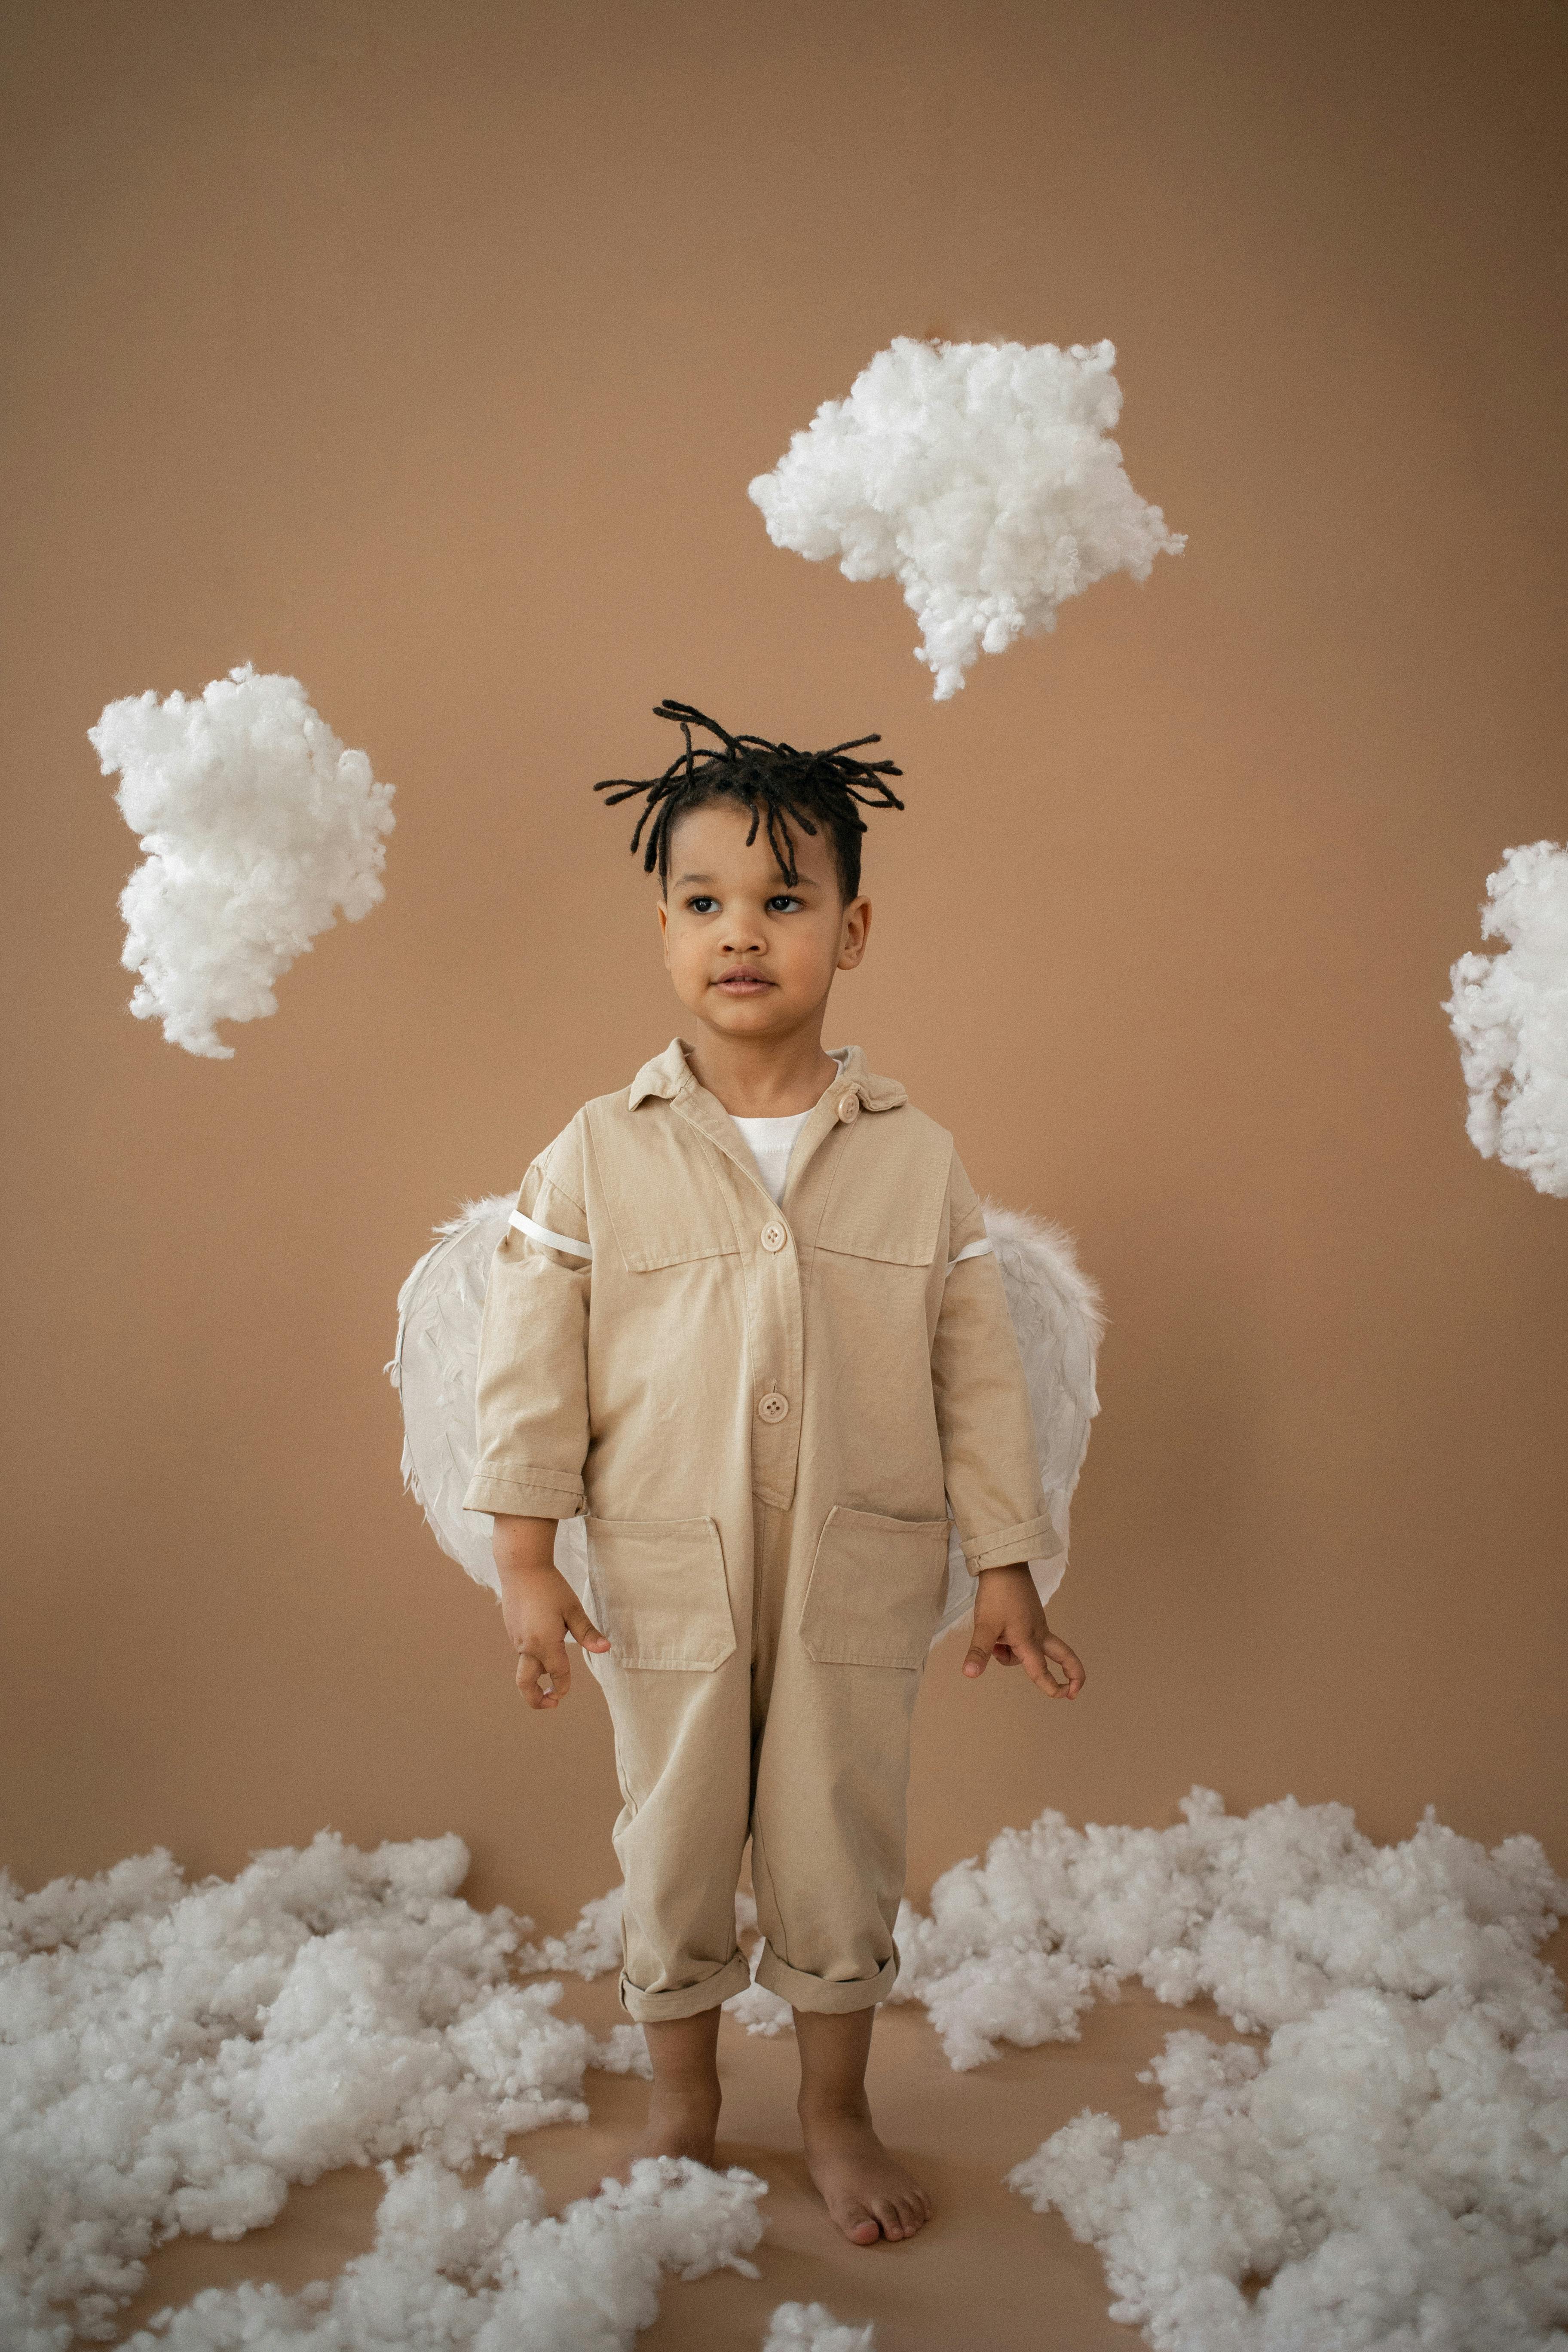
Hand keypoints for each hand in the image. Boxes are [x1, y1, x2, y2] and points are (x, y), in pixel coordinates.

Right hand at [491, 1515, 608, 1710]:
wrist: (521, 1567)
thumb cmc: (550, 1586)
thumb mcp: (573, 1609)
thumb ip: (587, 1633)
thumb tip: (606, 1649)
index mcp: (545, 1643)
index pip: (557, 1675)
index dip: (563, 1686)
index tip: (566, 1693)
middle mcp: (527, 1646)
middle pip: (525, 1684)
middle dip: (537, 1700)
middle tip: (552, 1703)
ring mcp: (516, 1639)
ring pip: (525, 1667)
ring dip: (538, 1675)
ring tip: (553, 1674)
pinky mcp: (512, 1631)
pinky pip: (522, 1652)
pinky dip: (533, 1657)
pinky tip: (545, 1643)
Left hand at [962, 1563, 1084, 1698]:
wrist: (1004, 1565)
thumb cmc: (996, 1595)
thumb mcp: (984, 1625)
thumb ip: (979, 1651)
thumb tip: (970, 1674)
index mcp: (1028, 1640)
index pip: (1040, 1670)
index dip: (1050, 1686)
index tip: (1061, 1696)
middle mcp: (1038, 1634)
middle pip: (1063, 1656)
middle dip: (1072, 1673)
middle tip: (1073, 1691)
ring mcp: (1037, 1624)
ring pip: (1034, 1650)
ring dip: (1015, 1654)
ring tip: (994, 1639)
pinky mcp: (1032, 1616)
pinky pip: (1028, 1638)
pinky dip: (1015, 1643)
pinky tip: (999, 1633)